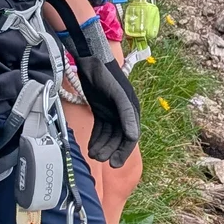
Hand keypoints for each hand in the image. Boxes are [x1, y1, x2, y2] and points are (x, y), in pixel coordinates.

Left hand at [76, 52, 141, 166]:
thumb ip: (125, 114)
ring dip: (101, 146)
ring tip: (92, 154)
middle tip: (99, 158)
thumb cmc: (107, 76)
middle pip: (118, 138)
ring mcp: (111, 113)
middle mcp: (123, 113)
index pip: (130, 137)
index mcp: (132, 110)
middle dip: (109, 150)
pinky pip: (100, 130)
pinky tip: (90, 146)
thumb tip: (133, 136)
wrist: (91, 60)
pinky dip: (96, 139)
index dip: (123, 151)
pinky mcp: (101, 111)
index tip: (113, 163)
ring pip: (108, 136)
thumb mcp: (117, 95)